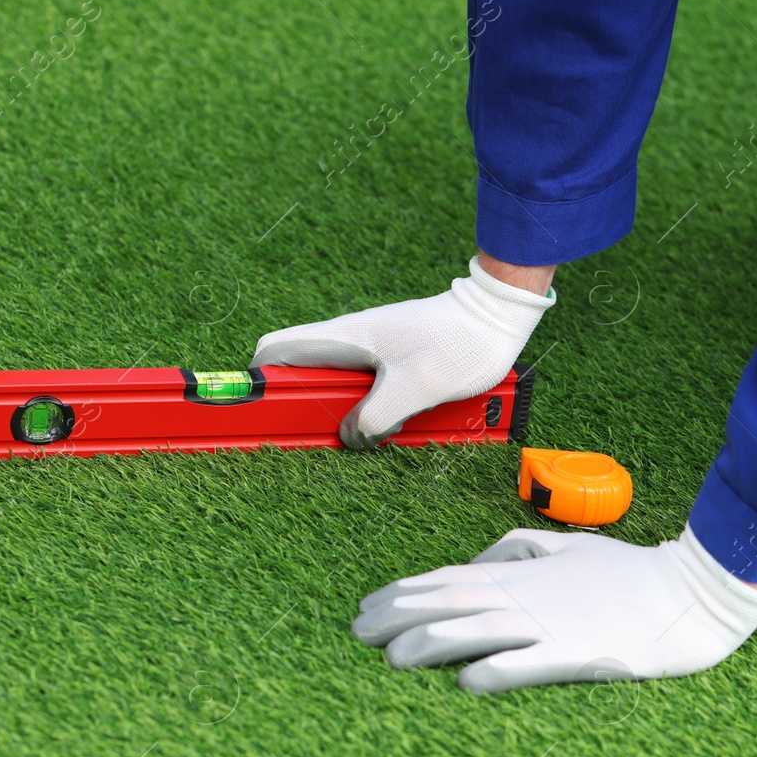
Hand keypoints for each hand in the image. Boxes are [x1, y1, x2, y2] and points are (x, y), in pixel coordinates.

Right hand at [251, 256, 554, 449]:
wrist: (498, 318)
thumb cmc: (459, 343)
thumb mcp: (414, 390)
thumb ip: (373, 419)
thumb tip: (350, 438)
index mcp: (344, 338)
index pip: (275, 350)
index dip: (258, 380)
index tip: (262, 412)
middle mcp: (350, 341)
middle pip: (304, 376)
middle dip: (306, 410)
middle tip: (318, 437)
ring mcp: (371, 350)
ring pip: (337, 388)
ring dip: (343, 414)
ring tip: (362, 435)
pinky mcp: (392, 361)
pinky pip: (367, 390)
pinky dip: (371, 410)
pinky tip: (391, 425)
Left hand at [352, 527, 756, 692]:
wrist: (690, 592)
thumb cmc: (628, 571)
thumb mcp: (567, 545)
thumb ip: (517, 548)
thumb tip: (476, 560)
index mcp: (520, 571)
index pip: (445, 579)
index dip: (401, 593)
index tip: (366, 606)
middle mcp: (524, 595)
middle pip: (445, 603)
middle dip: (395, 616)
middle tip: (357, 633)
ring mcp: (549, 625)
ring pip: (472, 631)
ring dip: (425, 644)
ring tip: (390, 658)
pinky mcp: (577, 654)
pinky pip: (526, 665)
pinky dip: (492, 672)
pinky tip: (464, 684)